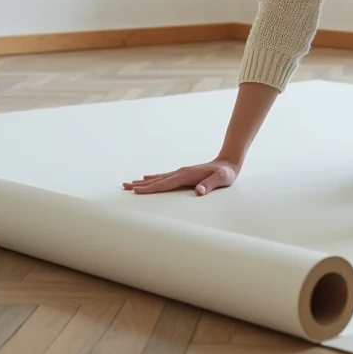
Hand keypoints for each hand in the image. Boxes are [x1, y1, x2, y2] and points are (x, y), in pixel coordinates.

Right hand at [122, 159, 238, 195]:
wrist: (229, 162)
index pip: (165, 183)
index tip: (136, 191)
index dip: (150, 188)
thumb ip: (210, 185)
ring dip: (143, 181)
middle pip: (156, 180)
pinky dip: (153, 179)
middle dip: (140, 184)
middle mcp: (181, 172)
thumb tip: (198, 191)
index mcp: (187, 175)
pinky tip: (147, 179)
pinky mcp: (183, 174)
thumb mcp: (221, 179)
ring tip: (129, 183)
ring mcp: (181, 172)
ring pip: (158, 178)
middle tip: (123, 186)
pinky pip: (164, 177)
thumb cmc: (226, 173)